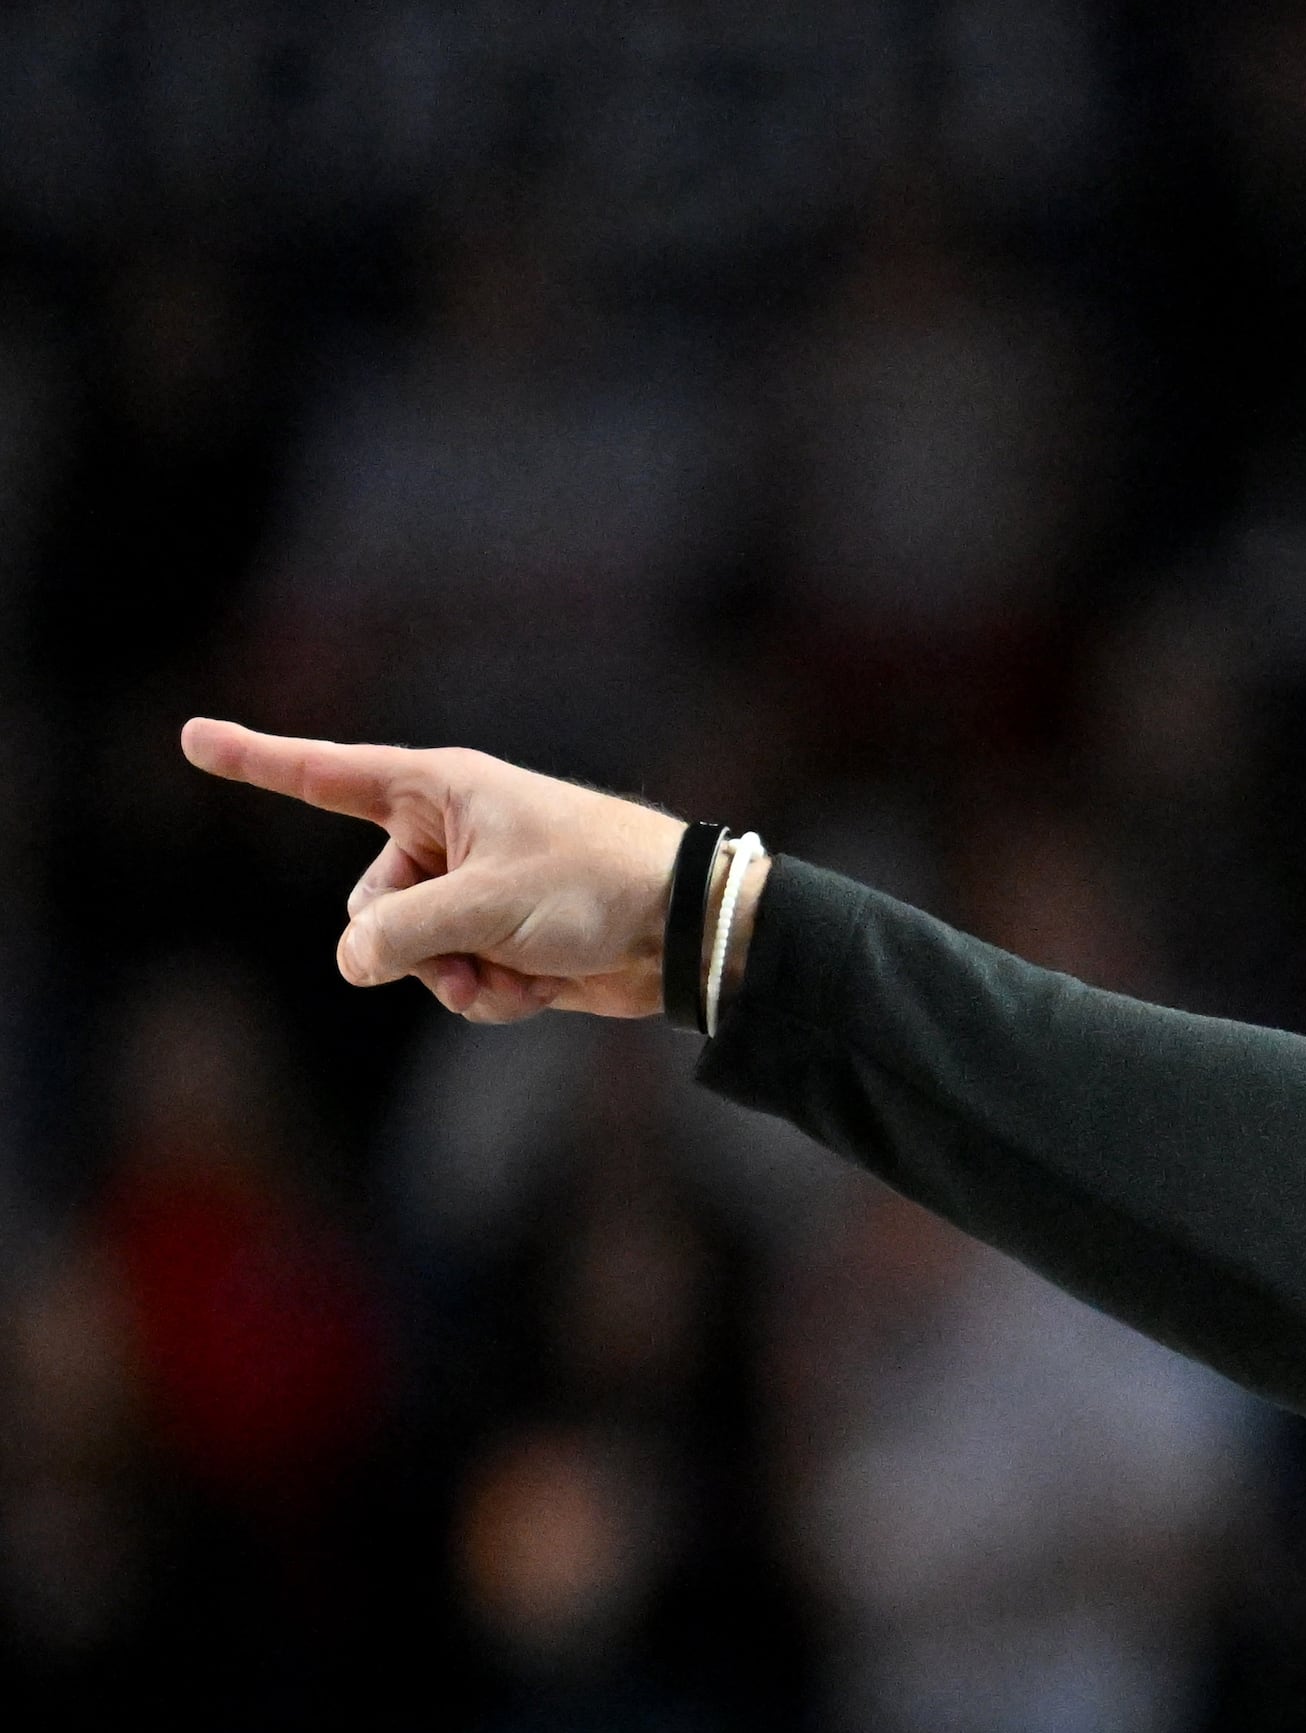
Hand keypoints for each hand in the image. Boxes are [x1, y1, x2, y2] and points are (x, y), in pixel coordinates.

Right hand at [179, 720, 689, 1022]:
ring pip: (411, 954)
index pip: (326, 775)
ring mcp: (475, 892)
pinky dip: (494, 996)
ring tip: (513, 972)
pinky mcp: (504, 941)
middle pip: (369, 905)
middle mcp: (449, 836)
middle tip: (468, 948)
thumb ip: (402, 932)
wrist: (686, 929)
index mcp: (439, 792)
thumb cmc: (596, 883)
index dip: (258, 760)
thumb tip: (352, 961)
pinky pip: (460, 982)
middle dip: (407, 944)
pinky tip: (541, 989)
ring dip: (456, 979)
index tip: (193, 736)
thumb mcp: (486, 905)